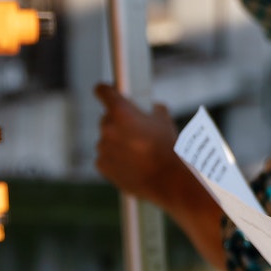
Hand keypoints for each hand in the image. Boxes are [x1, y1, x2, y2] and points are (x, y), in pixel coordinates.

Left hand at [92, 83, 178, 205]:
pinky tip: (132, 164)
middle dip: (118, 123)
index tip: (107, 92)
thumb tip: (152, 109)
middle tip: (135, 130)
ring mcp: (103, 147)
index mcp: (120, 111)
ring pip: (106, 139)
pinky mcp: (102, 165)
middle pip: (107, 119)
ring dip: (117, 142)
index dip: (106, 91)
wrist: (168, 179)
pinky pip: (105, 157)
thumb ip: (154, 109)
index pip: (103, 91)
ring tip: (137, 152)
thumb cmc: (168, 147)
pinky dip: (115, 159)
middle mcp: (107, 127)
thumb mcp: (165, 121)